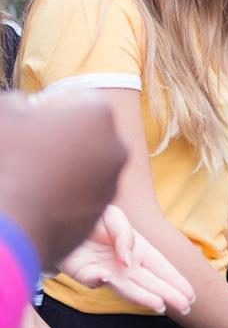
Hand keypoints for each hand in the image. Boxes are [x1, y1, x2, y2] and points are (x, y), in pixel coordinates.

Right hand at [0, 91, 125, 269]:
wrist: (12, 228)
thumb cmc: (6, 162)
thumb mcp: (3, 113)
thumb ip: (20, 102)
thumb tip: (26, 108)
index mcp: (98, 113)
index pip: (74, 100)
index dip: (47, 107)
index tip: (26, 122)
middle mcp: (116, 146)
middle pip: (86, 133)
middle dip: (60, 137)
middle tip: (27, 148)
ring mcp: (112, 181)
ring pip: (87, 163)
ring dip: (65, 164)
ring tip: (28, 175)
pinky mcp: (102, 210)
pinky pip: (83, 192)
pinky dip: (66, 191)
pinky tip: (36, 197)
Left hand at [59, 205, 195, 314]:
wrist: (63, 221)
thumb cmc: (95, 219)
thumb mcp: (116, 218)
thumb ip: (126, 236)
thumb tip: (130, 262)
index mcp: (139, 250)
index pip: (162, 268)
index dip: (177, 281)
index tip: (190, 294)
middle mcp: (127, 265)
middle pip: (151, 282)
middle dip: (169, 294)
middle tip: (185, 307)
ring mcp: (108, 272)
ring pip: (129, 288)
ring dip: (144, 297)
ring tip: (161, 306)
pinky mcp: (85, 275)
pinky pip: (94, 280)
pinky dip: (99, 280)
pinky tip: (107, 277)